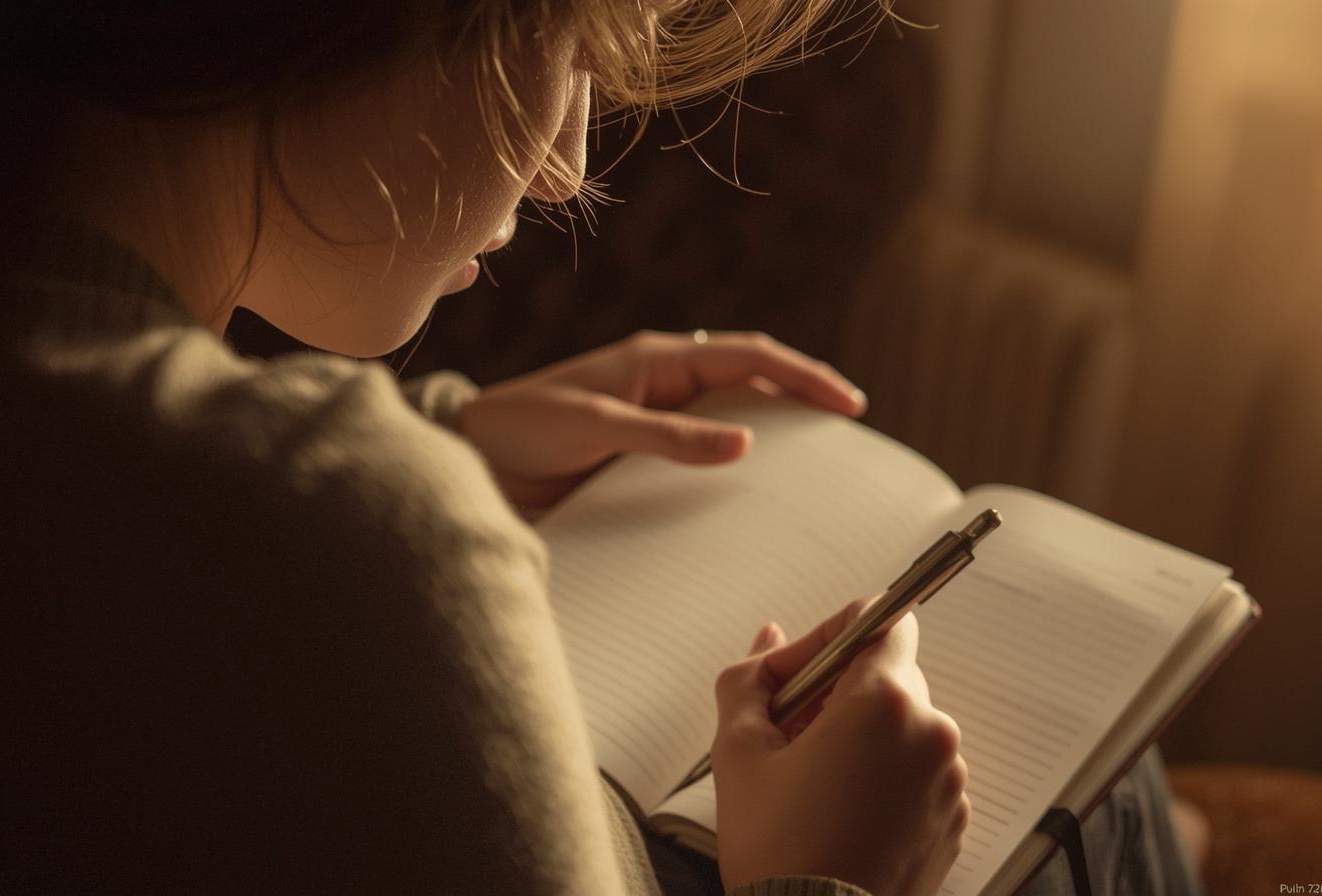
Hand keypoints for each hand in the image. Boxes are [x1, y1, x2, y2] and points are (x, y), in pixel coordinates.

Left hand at [455, 330, 866, 508]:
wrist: (474, 461)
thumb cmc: (522, 427)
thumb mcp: (594, 425)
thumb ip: (665, 435)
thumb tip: (744, 443)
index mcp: (657, 360)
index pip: (749, 355)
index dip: (802, 374)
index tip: (846, 402)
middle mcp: (664, 384)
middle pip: (752, 381)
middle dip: (802, 398)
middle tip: (847, 432)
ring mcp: (656, 420)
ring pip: (733, 418)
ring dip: (774, 434)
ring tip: (817, 465)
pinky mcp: (643, 458)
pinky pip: (704, 457)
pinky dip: (736, 469)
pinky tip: (754, 496)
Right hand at [712, 599, 969, 895]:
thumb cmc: (781, 852)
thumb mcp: (739, 753)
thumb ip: (749, 681)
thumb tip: (767, 644)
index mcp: (884, 702)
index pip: (879, 617)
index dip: (829, 634)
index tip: (798, 672)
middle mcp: (931, 732)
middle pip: (886, 674)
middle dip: (834, 692)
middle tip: (787, 731)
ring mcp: (949, 779)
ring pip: (902, 726)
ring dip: (859, 737)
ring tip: (810, 781)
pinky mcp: (953, 819)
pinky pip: (918, 773)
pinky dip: (884, 777)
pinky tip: (840, 810)